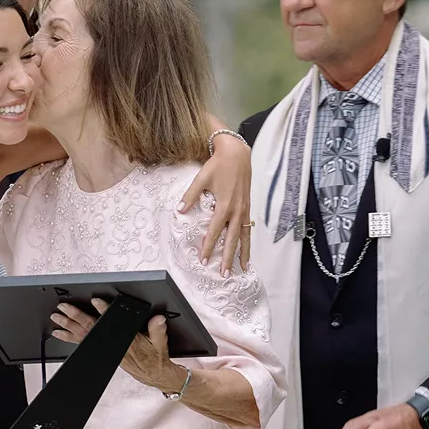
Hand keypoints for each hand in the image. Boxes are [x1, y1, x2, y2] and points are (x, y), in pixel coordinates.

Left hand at [50, 299, 179, 390]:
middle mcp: (112, 344)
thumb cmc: (154, 357)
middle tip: (65, 308)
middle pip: (91, 329)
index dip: (104, 311)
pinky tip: (61, 332)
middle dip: (76, 317)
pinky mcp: (101, 351)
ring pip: (83, 336)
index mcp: (127, 340)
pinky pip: (82, 344)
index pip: (113, 323)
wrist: (151, 373)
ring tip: (57, 318)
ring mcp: (105, 349)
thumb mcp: (160, 343)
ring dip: (68, 327)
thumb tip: (158, 319)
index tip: (96, 302)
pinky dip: (70, 338)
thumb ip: (158, 329)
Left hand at [180, 133, 251, 275]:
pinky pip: (249, 228)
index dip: (209, 247)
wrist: (237, 154)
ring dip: (243, 253)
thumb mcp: (202, 178)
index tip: (204, 260)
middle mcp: (236, 211)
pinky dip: (248, 241)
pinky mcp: (247, 207)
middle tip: (225, 274)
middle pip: (232, 240)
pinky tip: (247, 249)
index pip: (215, 232)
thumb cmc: (219, 165)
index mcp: (224, 206)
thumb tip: (179, 210)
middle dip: (228, 258)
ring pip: (245, 237)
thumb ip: (190, 196)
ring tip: (243, 268)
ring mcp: (244, 209)